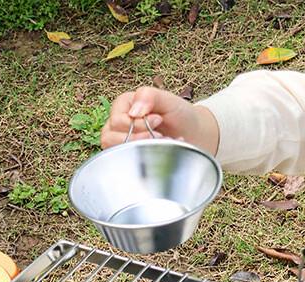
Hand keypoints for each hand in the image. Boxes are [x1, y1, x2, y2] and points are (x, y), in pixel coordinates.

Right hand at [100, 86, 218, 153]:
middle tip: (160, 134)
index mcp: (124, 105)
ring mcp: (121, 141)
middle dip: (139, 138)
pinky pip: (124, 162)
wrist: (195, 135)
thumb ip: (150, 96)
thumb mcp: (168, 100)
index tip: (159, 120)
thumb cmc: (180, 115)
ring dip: (138, 149)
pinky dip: (141, 160)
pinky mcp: (129, 156)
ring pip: (114, 150)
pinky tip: (159, 154)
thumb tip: (132, 112)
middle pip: (110, 136)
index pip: (116, 119)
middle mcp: (118, 123)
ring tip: (160, 143)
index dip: (137, 124)